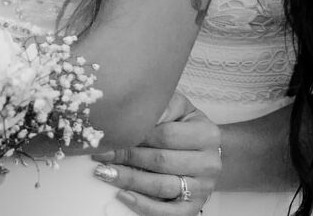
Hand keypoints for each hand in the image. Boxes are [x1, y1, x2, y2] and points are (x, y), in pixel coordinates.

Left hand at [91, 92, 221, 215]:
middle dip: (127, 157)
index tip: (112, 134)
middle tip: (102, 153)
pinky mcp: (193, 208)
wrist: (205, 152)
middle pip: (161, 162)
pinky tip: (123, 195)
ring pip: (161, 187)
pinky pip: (167, 212)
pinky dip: (143, 205)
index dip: (137, 135)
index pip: (167, 135)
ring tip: (105, 172)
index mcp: (207, 134)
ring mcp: (203, 188)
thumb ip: (162, 107)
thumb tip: (135, 111)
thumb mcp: (180, 109)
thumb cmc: (186, 127)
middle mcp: (210, 163)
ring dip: (129, 180)